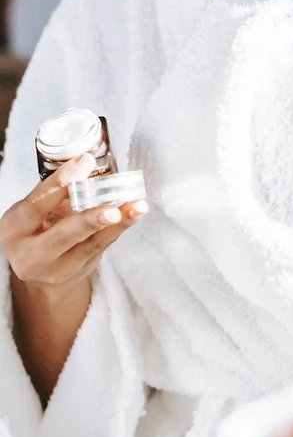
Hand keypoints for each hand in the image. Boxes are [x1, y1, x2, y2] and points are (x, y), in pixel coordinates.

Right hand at [1, 153, 148, 401]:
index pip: (34, 204)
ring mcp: (51, 270)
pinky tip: (136, 213)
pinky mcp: (75, 278)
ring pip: (86, 245)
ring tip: (136, 206)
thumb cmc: (40, 232)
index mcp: (12, 229)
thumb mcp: (36, 215)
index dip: (59, 184)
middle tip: (113, 205)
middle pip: (60, 233)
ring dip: (114, 222)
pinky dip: (118, 231)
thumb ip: (57, 193)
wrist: (35, 281)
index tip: (84, 164)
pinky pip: (100, 252)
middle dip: (87, 217)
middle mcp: (27, 252)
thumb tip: (93, 154)